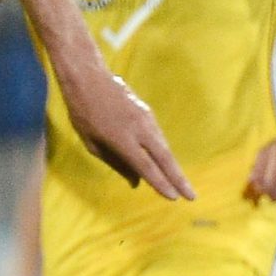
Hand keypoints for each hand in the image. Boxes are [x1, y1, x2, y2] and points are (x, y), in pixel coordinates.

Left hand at [58, 63, 192, 199]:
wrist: (89, 78)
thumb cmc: (84, 113)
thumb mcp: (92, 143)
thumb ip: (116, 163)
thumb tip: (136, 183)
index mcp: (121, 139)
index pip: (145, 166)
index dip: (160, 183)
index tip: (173, 198)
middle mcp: (138, 128)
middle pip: (164, 158)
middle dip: (179, 178)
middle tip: (192, 196)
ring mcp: (146, 118)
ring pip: (164, 147)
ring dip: (174, 167)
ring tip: (183, 185)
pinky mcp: (148, 112)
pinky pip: (159, 137)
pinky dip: (165, 153)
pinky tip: (168, 164)